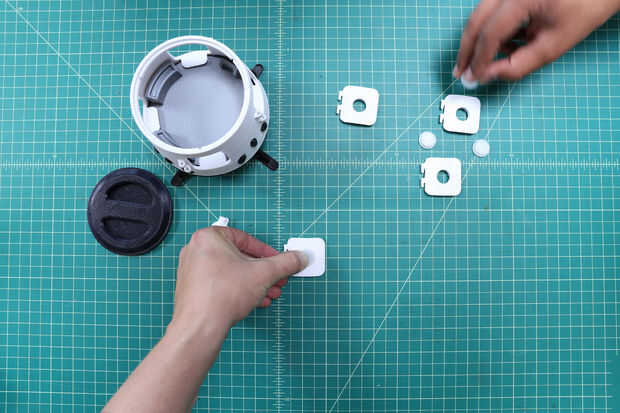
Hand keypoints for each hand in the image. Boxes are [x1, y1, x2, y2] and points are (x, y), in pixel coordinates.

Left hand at [171, 226, 307, 332]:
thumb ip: (285, 263)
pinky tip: (255, 301)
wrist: (200, 327)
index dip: (267, 252)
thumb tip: (298, 258)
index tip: (278, 261)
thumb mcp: (264, 274)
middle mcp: (197, 250)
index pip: (245, 239)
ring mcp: (192, 270)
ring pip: (231, 272)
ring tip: (269, 293)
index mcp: (209, 237)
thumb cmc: (222, 295)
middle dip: (262, 271)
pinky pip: (221, 283)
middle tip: (276, 279)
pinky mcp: (192, 288)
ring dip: (254, 282)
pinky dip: (239, 289)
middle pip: (239, 257)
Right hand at [454, 0, 619, 82]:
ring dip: (480, 40)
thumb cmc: (585, 9)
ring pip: (480, 14)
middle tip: (461, 71)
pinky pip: (492, 9)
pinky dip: (492, 29)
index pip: (490, 33)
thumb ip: (518, 65)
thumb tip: (489, 75)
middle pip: (476, 20)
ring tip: (483, 62)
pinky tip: (503, 45)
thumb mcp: (553, 45)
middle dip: (467, 49)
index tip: (473, 78)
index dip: (479, 59)